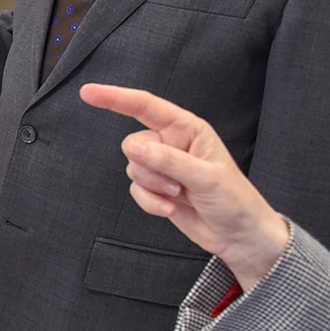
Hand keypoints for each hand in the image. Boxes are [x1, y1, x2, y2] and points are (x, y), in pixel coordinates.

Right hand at [79, 83, 290, 291]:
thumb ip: (167, 160)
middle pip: (134, 143)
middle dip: (150, 168)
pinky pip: (135, 190)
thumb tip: (132, 147)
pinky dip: (150, 202)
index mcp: (188, 129)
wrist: (240, 237)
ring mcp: (163, 167)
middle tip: (178, 184)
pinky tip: (172, 209)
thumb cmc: (235, 201)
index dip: (115, 98)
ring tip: (180, 196)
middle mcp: (172, 143)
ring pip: (133, 168)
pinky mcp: (157, 188)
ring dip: (153, 187)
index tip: (89, 93)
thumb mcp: (205, 177)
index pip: (145, 106)